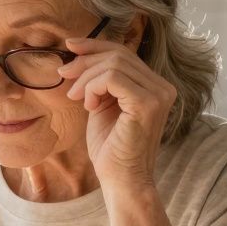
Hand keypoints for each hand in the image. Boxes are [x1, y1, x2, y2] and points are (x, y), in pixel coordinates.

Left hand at [58, 37, 176, 187]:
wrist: (121, 180)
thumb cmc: (110, 149)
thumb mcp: (101, 105)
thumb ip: (98, 80)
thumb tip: (78, 49)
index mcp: (154, 85)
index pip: (124, 53)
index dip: (95, 45)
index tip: (69, 46)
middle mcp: (162, 87)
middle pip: (118, 54)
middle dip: (85, 61)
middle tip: (63, 75)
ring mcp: (158, 94)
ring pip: (113, 64)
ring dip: (85, 78)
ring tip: (76, 98)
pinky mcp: (148, 103)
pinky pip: (112, 78)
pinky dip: (92, 88)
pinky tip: (88, 106)